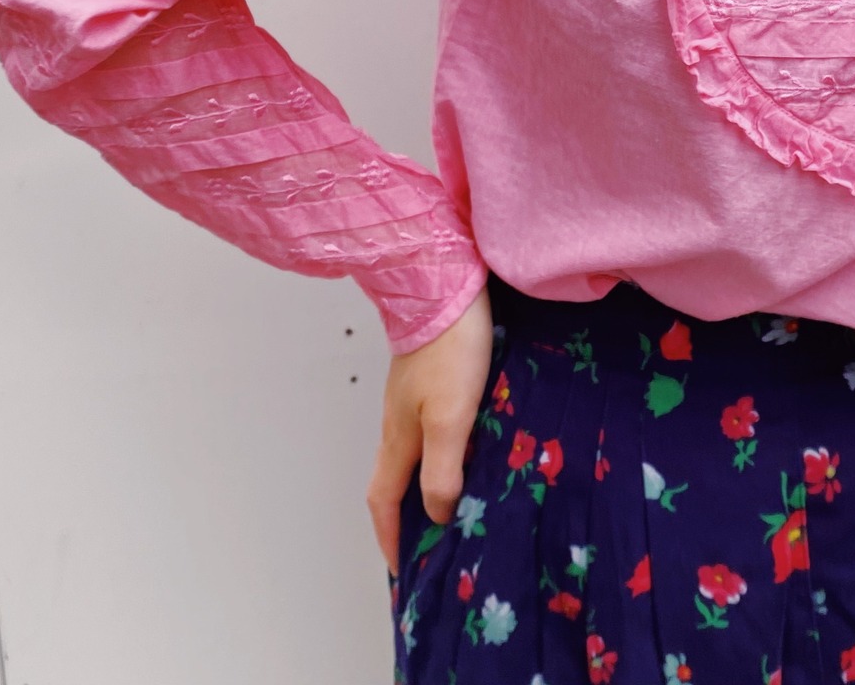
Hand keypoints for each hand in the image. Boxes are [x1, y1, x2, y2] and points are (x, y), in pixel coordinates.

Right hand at [367, 281, 493, 577]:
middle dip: (408, 517)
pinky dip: (445, 452)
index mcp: (397, 437)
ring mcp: (412, 397)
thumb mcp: (450, 417)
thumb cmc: (449, 349)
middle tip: (434, 544)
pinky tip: (471, 449)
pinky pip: (432, 428)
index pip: (383, 500)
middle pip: (396, 480)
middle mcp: (398, 421)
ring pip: (415, 454)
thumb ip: (441, 468)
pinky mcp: (431, 378)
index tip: (402, 568)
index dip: (390, 537)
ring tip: (458, 505)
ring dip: (429, 484)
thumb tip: (435, 514)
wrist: (444, 285)